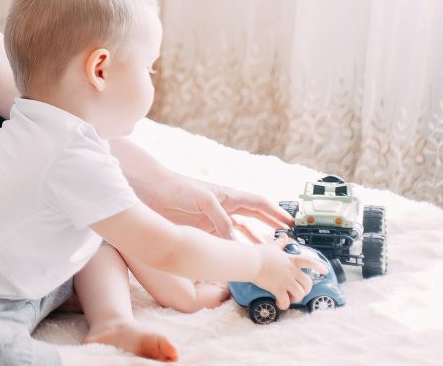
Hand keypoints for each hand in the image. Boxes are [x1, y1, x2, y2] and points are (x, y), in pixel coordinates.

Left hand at [137, 175, 292, 237]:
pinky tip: (239, 255)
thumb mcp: (204, 200)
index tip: (290, 221)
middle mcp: (224, 207)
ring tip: (267, 250)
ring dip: (253, 238)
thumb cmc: (178, 188)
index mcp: (228, 196)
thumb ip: (221, 219)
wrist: (152, 191)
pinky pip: (223, 238)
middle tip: (286, 237)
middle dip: (270, 225)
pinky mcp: (202, 227)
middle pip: (253, 216)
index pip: (258, 203)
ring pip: (240, 230)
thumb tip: (236, 240)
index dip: (274, 212)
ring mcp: (214, 218)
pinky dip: (233, 246)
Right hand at [251, 240, 325, 309]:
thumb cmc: (260, 254)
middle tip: (298, 291)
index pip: (309, 262)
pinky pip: (285, 301)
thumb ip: (280, 244)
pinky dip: (284, 305)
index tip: (325, 271)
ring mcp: (285, 281)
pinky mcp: (277, 289)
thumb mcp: (272, 247)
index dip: (318, 267)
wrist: (251, 261)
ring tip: (289, 298)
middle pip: (307, 283)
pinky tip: (279, 304)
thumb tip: (284, 236)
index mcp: (291, 260)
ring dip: (296, 298)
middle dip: (306, 290)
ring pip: (299, 294)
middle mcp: (291, 271)